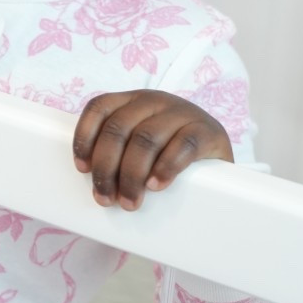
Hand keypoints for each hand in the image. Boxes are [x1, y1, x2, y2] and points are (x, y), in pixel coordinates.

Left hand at [72, 90, 232, 210]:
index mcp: (133, 101)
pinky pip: (183, 145)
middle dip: (106, 167)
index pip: (99, 108)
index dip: (85, 137)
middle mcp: (154, 100)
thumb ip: (119, 152)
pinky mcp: (206, 131)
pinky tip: (157, 185)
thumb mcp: (141, 147)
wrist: (220, 161)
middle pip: (118, 128)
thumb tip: (93, 184)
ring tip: (129, 201)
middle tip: (105, 198)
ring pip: (146, 138)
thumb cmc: (169, 157)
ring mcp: (182, 112)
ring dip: (132, 175)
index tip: (82, 169)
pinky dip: (165, 167)